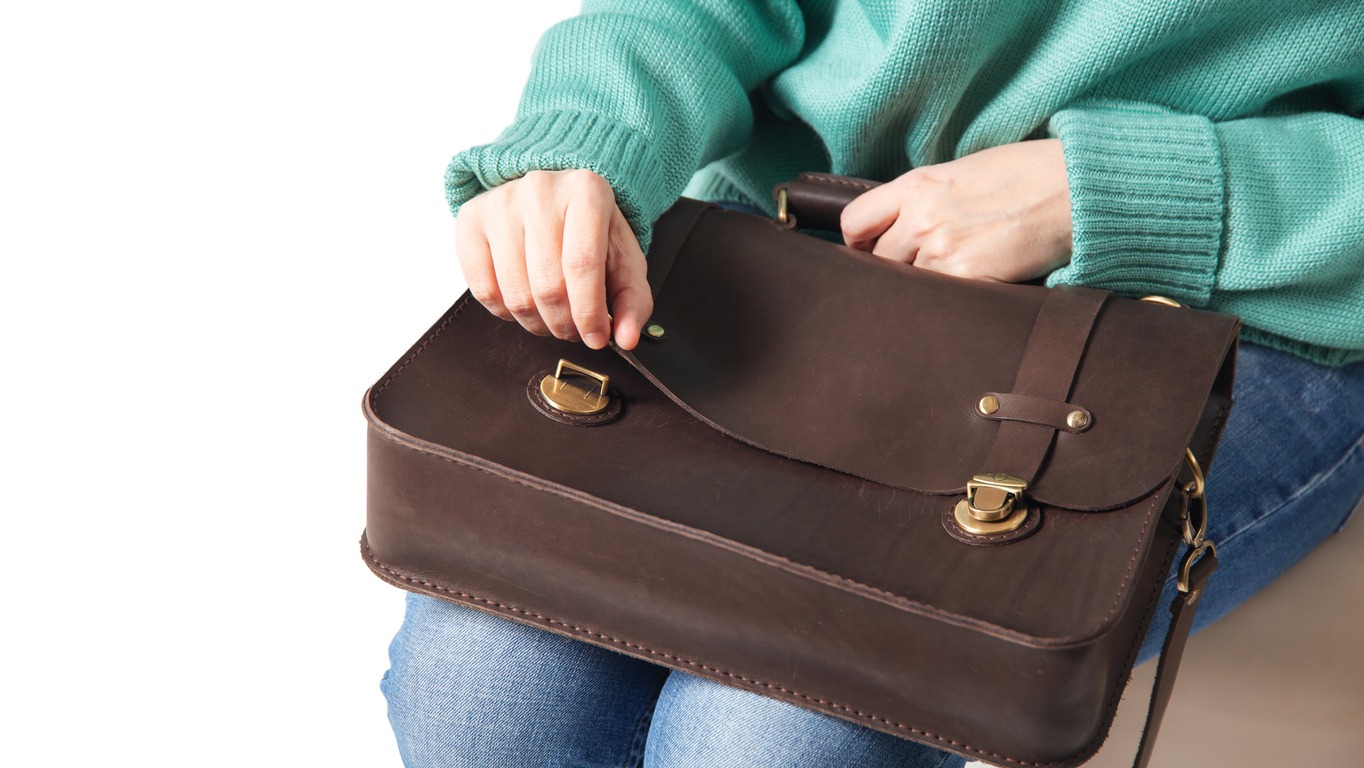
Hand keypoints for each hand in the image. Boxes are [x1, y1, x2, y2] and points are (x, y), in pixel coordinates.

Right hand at [455, 169, 651, 349]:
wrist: (551, 198)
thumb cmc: (589, 232)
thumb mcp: (622, 259)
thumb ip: (633, 300)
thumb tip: (627, 338)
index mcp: (587, 191)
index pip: (583, 264)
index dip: (589, 313)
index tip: (596, 338)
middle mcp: (540, 190)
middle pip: (548, 284)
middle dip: (565, 324)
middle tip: (574, 330)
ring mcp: (500, 203)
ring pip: (516, 294)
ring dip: (537, 324)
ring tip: (551, 318)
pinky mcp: (471, 220)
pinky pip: (483, 290)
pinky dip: (505, 313)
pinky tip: (523, 303)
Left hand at [840, 139, 1072, 282]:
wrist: (1074, 188)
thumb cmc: (1025, 174)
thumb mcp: (961, 172)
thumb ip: (923, 198)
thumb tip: (898, 227)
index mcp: (916, 186)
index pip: (854, 222)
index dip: (858, 242)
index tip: (871, 250)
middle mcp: (921, 218)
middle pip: (878, 261)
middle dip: (893, 268)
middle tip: (918, 268)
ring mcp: (942, 251)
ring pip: (907, 283)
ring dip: (922, 285)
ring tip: (952, 274)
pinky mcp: (967, 278)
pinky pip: (938, 298)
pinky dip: (948, 298)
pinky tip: (970, 284)